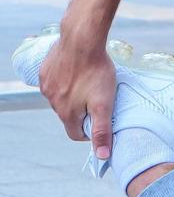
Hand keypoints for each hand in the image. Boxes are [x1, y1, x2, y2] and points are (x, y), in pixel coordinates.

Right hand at [39, 29, 117, 159]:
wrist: (82, 40)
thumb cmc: (96, 71)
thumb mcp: (105, 104)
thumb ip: (102, 130)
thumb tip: (103, 156)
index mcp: (66, 113)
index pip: (76, 134)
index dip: (90, 132)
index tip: (101, 122)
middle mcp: (52, 102)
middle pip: (69, 115)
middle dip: (83, 111)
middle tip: (99, 99)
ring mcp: (47, 85)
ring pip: (61, 98)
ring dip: (74, 95)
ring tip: (90, 82)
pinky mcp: (46, 71)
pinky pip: (55, 81)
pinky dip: (66, 80)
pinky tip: (78, 70)